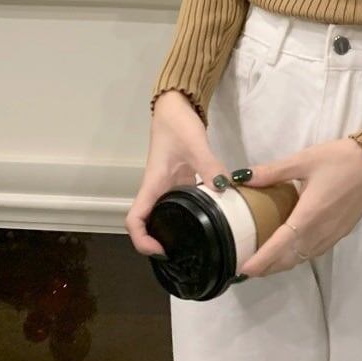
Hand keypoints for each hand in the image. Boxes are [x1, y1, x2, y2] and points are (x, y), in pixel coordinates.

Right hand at [125, 90, 236, 256]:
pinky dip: (195, 212)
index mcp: (152, 184)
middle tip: (188, 254)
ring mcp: (169, 185)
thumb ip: (210, 166)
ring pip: (167, 214)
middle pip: (150, 224)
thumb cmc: (178, 124)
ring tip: (202, 242)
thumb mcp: (195, 144)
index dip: (142, 241)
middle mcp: (157, 189)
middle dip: (161, 242)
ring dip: (177, 229)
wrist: (176, 105)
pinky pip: (184, 202)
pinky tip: (215, 216)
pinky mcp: (181, 179)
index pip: (134, 220)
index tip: (161, 250)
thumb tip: (227, 190)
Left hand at [236, 137, 361, 277]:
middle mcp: (320, 232)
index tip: (243, 269)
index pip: (279, 246)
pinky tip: (291, 246)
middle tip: (247, 266)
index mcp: (308, 216)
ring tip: (265, 259)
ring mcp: (333, 235)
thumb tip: (241, 177)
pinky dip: (299, 255)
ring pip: (303, 258)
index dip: (261, 261)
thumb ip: (272, 172)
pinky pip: (315, 251)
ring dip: (283, 263)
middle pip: (290, 259)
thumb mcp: (303, 160)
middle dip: (268, 267)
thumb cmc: (338, 159)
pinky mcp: (342, 233)